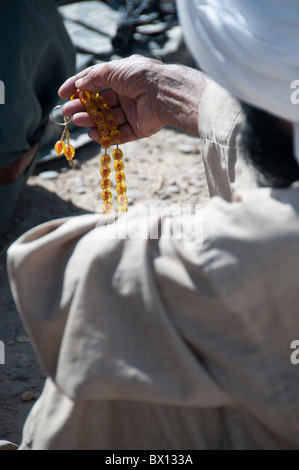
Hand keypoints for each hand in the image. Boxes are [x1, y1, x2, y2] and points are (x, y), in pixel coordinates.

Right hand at [59, 55, 207, 144]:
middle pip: (100, 104)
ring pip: (107, 119)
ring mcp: (133, 113)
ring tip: (77, 121)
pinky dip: (105, 135)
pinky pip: (119, 134)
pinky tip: (92, 133)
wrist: (163, 93)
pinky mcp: (138, 129)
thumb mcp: (112, 70)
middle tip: (67, 112)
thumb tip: (79, 84)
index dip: (78, 87)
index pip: (95, 82)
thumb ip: (94, 77)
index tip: (62, 94)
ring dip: (91, 121)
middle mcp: (127, 95)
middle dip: (83, 107)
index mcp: (122, 78)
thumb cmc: (140, 76)